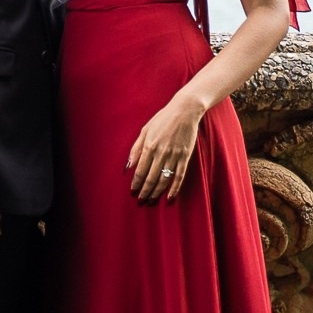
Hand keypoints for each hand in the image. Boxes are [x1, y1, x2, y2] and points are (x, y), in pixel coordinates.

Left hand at [128, 87, 209, 204]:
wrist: (185, 110)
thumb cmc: (163, 119)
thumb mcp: (145, 130)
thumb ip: (136, 149)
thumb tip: (127, 167)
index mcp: (149, 146)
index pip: (140, 171)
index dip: (136, 184)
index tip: (132, 193)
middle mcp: (161, 153)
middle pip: (151, 178)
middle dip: (144, 192)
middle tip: (140, 202)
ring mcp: (174, 155)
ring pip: (164, 180)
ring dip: (157, 193)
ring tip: (151, 202)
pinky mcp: (185, 157)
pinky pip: (179, 176)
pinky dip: (174, 189)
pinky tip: (169, 198)